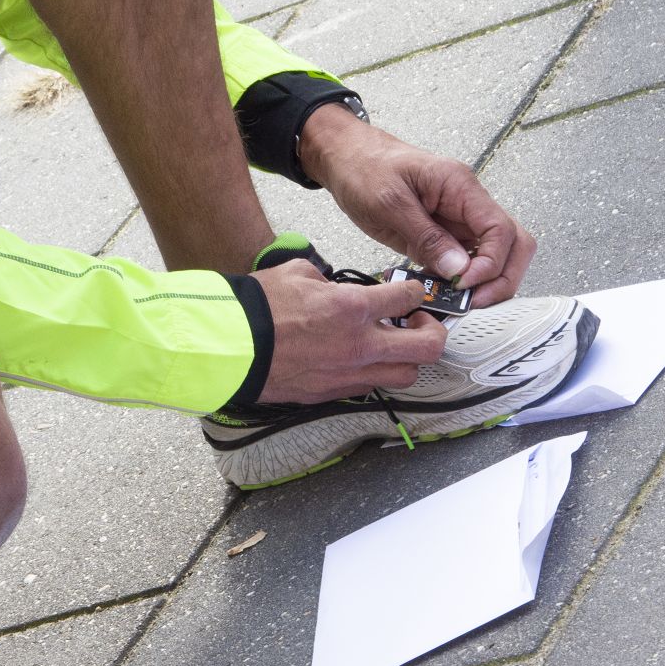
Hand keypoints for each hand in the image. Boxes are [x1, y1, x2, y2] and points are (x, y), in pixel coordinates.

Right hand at [254, 260, 440, 402]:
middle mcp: (360, 345)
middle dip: (434, 330)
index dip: (415, 290)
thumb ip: (329, 280)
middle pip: (428, 346)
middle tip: (420, 321)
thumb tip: (336, 287)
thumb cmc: (257, 309)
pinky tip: (362, 359)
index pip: (409, 297)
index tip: (411, 291)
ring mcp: (349, 373)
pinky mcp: (334, 392)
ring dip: (408, 358)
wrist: (230, 347)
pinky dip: (376, 372)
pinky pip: (372, 386)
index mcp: (352, 308)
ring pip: (407, 375)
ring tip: (395, 345)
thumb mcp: (297, 272)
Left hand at [299, 104, 536, 307]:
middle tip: (473, 302)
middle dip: (501, 278)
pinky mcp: (442, 233)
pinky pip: (464, 261)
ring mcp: (457, 219)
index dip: (491, 264)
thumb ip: (426, 237)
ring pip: (494, 255)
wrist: (346, 156)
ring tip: (455, 300)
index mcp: (460, 186)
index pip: (501, 230)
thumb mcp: (389, 203)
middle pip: (513, 244)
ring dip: (483, 282)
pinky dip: (459, 280)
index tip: (465, 284)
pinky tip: (440, 290)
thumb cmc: (364, 167)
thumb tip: (460, 270)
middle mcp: (466, 202)